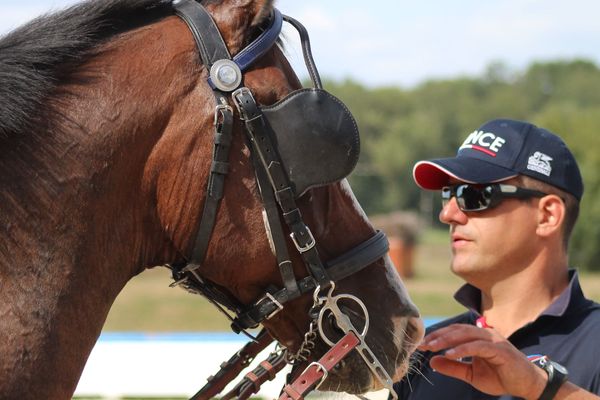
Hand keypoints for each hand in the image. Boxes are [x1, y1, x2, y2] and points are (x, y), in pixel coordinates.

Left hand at [419, 323, 546, 399]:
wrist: (527, 385)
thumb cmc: (501, 377)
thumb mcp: (471, 374)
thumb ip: (453, 367)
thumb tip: (432, 361)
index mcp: (478, 337)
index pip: (454, 331)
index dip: (437, 336)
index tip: (421, 343)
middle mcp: (485, 334)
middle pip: (457, 330)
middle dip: (438, 336)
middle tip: (422, 344)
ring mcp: (493, 340)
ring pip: (466, 335)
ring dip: (447, 340)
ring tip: (432, 347)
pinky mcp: (500, 349)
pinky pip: (478, 346)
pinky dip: (463, 349)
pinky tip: (450, 354)